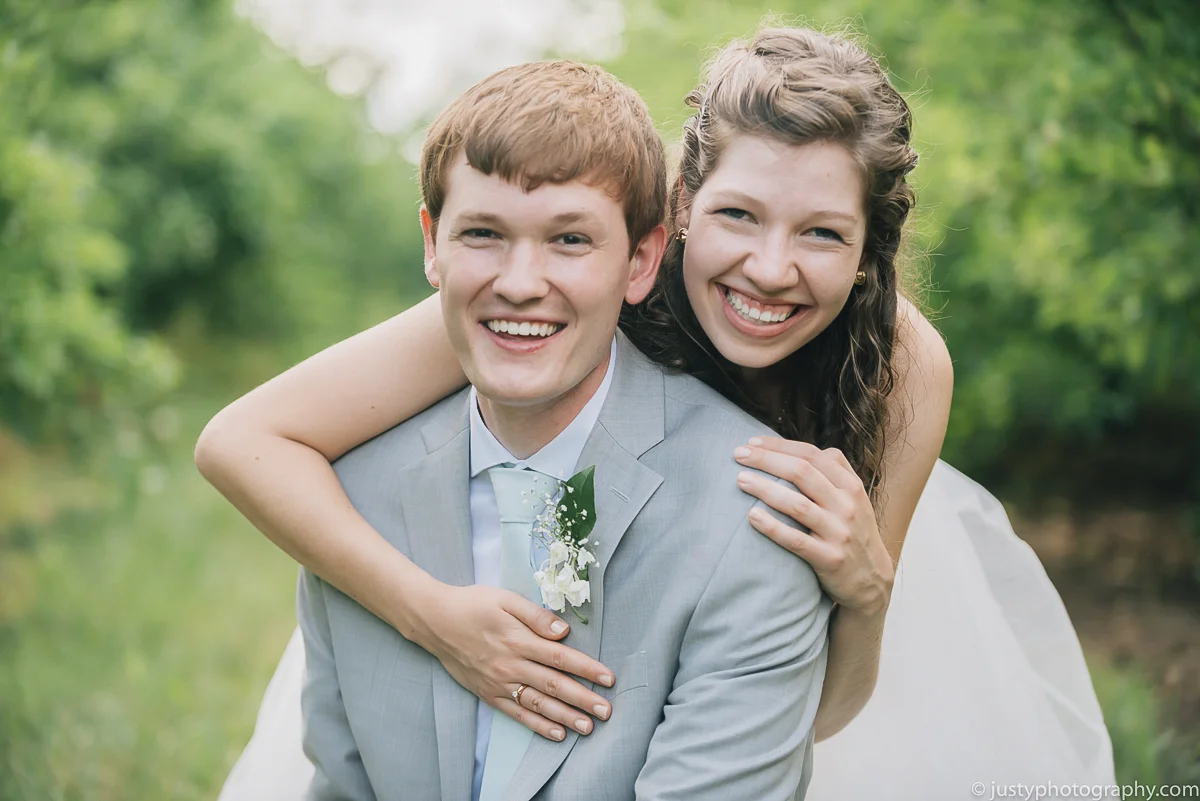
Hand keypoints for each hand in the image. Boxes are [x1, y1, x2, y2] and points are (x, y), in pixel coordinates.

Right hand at [411, 583, 614, 741]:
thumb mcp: (505, 599)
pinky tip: (556, 734)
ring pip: (538, 704)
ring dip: (565, 717)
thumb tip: (564, 632)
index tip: (608, 679)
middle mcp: (511, 665)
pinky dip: (537, 725)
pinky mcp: (488, 693)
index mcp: (519, 639)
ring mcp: (499, 682)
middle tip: (607, 711)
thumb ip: (536, 615)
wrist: (434, 620)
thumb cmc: (473, 604)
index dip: (587, 669)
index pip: (561, 658)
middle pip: (553, 685)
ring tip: (588, 727)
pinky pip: (516, 713)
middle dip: (583, 699)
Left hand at [734, 437, 893, 614]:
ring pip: (798, 505)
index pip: (813, 455)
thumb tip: (790, 449)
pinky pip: (796, 540)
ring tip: (741, 480)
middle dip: (767, 459)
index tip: (752, 442)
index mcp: (851, 486)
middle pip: (802, 472)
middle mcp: (847, 506)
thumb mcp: (853, 499)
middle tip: (738, 454)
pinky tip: (752, 516)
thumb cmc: (852, 532)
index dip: (780, 446)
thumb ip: (830, 473)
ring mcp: (839, 533)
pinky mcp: (830, 559)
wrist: (872, 580)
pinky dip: (773, 527)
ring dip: (766, 489)